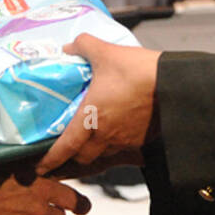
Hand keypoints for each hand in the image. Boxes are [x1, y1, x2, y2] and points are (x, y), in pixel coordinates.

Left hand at [35, 33, 160, 174]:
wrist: (175, 84)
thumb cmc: (137, 71)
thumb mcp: (106, 53)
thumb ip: (84, 47)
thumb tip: (70, 46)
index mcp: (91, 118)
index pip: (65, 147)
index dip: (50, 160)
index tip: (39, 168)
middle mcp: (106, 136)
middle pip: (83, 158)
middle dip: (72, 159)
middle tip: (64, 154)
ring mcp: (126, 140)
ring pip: (104, 156)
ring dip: (94, 154)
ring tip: (90, 146)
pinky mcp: (143, 139)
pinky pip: (125, 150)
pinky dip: (117, 146)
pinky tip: (118, 135)